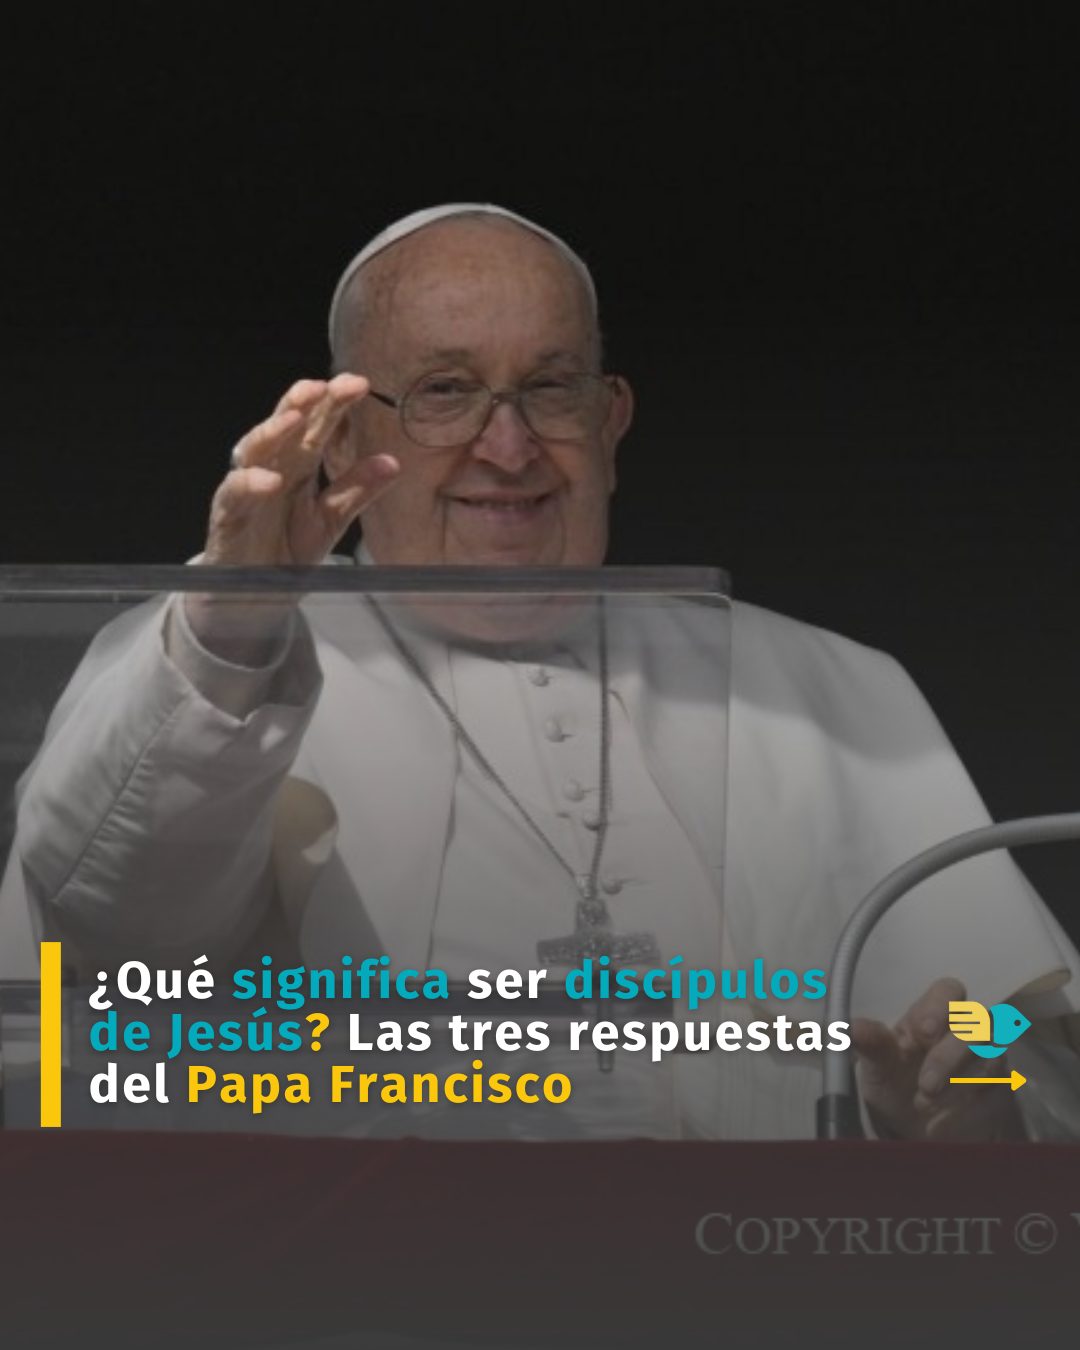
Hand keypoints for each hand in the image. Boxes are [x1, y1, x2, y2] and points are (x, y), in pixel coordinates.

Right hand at [203, 373, 397, 567]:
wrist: (257, 592)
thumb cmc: (288, 547)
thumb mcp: (331, 519)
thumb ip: (357, 490)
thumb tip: (394, 462)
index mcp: (300, 464)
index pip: (318, 425)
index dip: (335, 403)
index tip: (360, 384)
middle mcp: (273, 466)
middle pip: (285, 425)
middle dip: (302, 402)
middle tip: (325, 386)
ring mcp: (247, 487)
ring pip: (255, 450)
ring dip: (272, 431)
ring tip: (294, 418)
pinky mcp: (228, 514)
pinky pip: (235, 493)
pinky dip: (250, 484)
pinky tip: (271, 480)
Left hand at [852, 977, 1023, 1139]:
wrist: (913, 1129)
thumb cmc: (895, 1083)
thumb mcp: (877, 1066)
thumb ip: (871, 1044)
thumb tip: (850, 1028)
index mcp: (929, 1016)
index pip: (949, 990)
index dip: (941, 1006)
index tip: (923, 1032)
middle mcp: (963, 1031)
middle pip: (979, 1021)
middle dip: (949, 1054)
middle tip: (925, 1084)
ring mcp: (985, 1058)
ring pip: (991, 1055)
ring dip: (957, 1082)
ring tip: (925, 1102)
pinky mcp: (999, 1088)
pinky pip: (997, 1088)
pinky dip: (967, 1103)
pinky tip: (942, 1117)